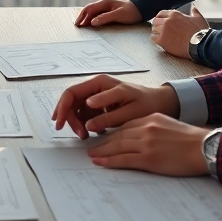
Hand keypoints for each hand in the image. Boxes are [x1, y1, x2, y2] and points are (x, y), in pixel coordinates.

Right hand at [51, 74, 179, 137]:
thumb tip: (88, 123)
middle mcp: (95, 88)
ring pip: (76, 110)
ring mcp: (97, 97)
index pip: (72, 93)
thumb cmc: (148, 104)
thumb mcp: (130, 112)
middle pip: (71, 102)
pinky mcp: (100, 107)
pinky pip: (85, 115)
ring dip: (77, 124)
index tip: (60, 124)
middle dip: (70, 119)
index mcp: (100, 83)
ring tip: (86, 137)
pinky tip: (93, 133)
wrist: (161, 103)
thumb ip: (108, 118)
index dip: (62, 109)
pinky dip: (85, 125)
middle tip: (79, 135)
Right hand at [75, 0, 142, 27]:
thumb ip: (105, 18)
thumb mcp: (118, 15)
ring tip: (81, 25)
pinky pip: (97, 14)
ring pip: (92, 12)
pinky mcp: (109, 11)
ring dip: (86, 18)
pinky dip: (92, 18)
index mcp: (105, 3)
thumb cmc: (131, 12)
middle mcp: (104, 3)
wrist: (141, 8)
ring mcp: (106, 7)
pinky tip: (91, 23)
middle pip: (89, 9)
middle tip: (77, 26)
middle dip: (82, 17)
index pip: (89, 9)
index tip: (78, 24)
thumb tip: (92, 22)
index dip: (82, 16)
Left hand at [87, 114, 209, 175]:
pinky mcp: (149, 158)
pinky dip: (110, 161)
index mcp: (151, 118)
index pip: (126, 125)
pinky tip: (100, 162)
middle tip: (90, 147)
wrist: (205, 147)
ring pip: (118, 146)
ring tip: (91, 155)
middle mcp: (146, 128)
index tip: (103, 137)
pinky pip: (124, 159)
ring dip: (102, 151)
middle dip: (103, 142)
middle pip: (118, 135)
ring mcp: (146, 143)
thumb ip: (154, 128)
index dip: (112, 132)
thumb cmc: (191, 140)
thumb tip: (141, 137)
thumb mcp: (169, 126)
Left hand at [149, 4, 208, 58]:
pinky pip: (154, 38)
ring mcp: (163, 31)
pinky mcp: (162, 41)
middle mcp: (167, 21)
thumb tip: (193, 7)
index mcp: (174, 14)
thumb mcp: (198, 18)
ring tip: (161, 34)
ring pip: (154, 29)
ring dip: (156, 31)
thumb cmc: (200, 32)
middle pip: (156, 21)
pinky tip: (160, 40)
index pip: (161, 13)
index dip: (161, 17)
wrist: (201, 44)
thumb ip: (194, 11)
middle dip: (158, 24)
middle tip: (161, 28)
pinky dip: (156, 38)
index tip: (161, 20)